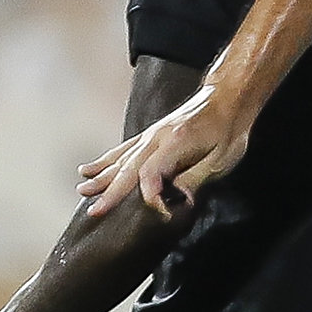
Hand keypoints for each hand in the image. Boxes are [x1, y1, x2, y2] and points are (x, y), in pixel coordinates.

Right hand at [79, 90, 236, 217]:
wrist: (226, 99)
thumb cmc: (228, 129)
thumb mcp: (222, 158)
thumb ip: (197, 177)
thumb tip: (181, 199)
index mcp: (175, 143)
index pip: (152, 173)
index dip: (151, 196)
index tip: (158, 213)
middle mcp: (156, 138)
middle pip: (128, 168)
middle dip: (110, 192)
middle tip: (95, 211)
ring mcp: (150, 135)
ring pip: (121, 158)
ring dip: (101, 176)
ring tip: (83, 189)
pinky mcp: (150, 134)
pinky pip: (123, 149)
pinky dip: (105, 160)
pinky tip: (90, 169)